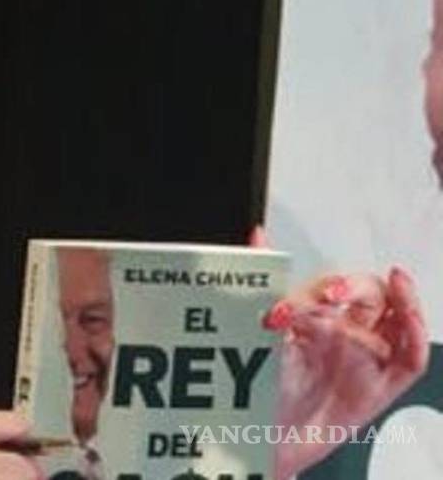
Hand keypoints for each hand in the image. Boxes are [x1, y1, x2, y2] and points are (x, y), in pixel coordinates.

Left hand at [253, 227, 428, 478]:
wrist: (256, 438)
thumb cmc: (256, 388)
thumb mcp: (256, 332)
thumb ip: (263, 285)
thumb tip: (258, 236)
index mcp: (312, 316)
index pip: (328, 286)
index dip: (314, 290)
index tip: (288, 306)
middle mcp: (341, 333)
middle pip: (367, 293)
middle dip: (354, 286)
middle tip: (331, 294)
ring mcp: (364, 358)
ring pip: (398, 316)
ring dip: (400, 296)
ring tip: (395, 280)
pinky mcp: (381, 386)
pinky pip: (411, 356)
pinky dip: (416, 329)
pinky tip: (409, 311)